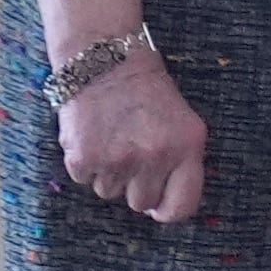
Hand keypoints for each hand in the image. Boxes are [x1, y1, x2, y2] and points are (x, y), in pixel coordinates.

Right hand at [57, 53, 208, 223]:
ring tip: (112, 139)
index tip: (159, 204)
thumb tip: (163, 207)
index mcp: (186, 150)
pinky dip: (85, 163)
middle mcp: (154, 158)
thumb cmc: (149, 94)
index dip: (167, 210)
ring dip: (109, 173)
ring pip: (110, 193)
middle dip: (135, 185)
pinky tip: (93, 136)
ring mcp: (118, 160)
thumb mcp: (184, 124)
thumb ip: (182, 164)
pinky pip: (84, 179)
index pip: (181, 207)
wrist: (107, 60)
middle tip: (131, 154)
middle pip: (141, 203)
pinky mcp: (84, 158)